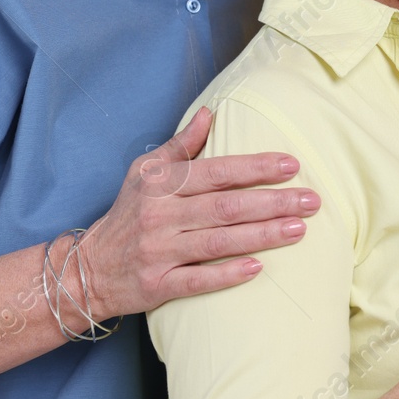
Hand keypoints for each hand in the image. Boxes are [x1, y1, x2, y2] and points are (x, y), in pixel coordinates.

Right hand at [78, 107, 321, 317]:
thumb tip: (210, 112)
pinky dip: (229, 274)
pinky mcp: (158, 285)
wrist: (87, 270)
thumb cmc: (127, 215)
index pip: (216, 171)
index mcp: (161, 183)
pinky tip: (260, 267)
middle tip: (311, 201)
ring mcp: (159, 252)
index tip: (291, 166)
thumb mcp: (144, 172)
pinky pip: (198, 280)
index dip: (255, 168)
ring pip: (218, 242)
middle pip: (225, 207)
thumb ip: (180, 145)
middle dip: (273, 203)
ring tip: (299, 229)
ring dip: (262, 235)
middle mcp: (160, 215)